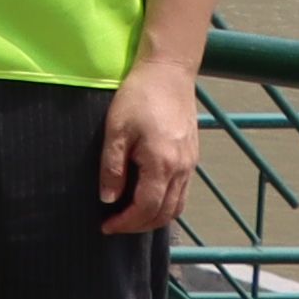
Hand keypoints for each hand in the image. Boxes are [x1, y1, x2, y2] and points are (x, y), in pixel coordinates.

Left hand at [98, 66, 199, 232]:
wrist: (168, 73)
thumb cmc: (138, 97)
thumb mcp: (116, 130)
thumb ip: (112, 167)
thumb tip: (108, 199)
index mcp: (162, 165)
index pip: (145, 208)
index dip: (125, 223)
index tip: (105, 226)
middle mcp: (182, 170)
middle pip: (165, 214)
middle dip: (139, 225)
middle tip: (115, 224)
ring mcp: (190, 164)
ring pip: (177, 206)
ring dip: (154, 217)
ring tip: (130, 216)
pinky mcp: (192, 156)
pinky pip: (183, 192)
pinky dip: (166, 203)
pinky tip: (148, 196)